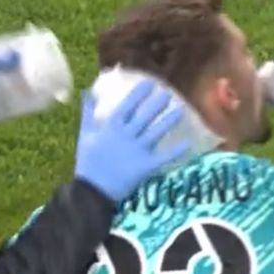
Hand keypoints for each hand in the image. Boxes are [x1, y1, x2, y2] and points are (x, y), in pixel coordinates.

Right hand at [74, 80, 189, 201]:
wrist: (92, 190)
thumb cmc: (88, 162)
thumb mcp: (85, 134)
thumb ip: (88, 112)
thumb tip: (88, 90)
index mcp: (111, 127)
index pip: (128, 105)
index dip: (139, 94)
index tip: (150, 83)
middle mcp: (126, 135)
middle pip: (145, 116)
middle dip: (157, 103)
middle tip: (168, 92)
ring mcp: (137, 151)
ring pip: (156, 132)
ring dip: (169, 121)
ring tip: (181, 110)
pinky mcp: (145, 166)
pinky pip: (163, 157)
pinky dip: (176, 152)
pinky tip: (188, 144)